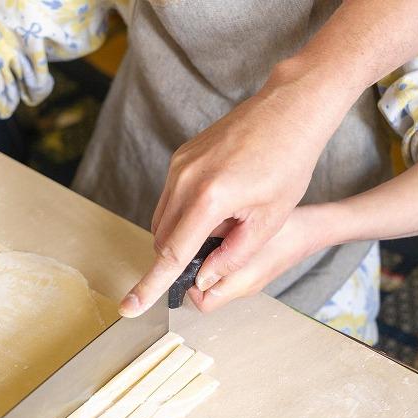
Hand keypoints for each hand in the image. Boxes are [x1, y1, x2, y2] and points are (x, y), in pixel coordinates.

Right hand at [120, 66, 337, 316]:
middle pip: (162, 239)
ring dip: (184, 234)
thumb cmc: (288, 162)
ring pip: (163, 219)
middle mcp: (185, 179)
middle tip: (219, 252)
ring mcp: (179, 165)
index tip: (129, 307)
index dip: (151, 285)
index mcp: (209, 198)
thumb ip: (233, 255)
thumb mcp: (268, 220)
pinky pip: (171, 198)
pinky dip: (187, 213)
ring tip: (228, 220)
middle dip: (180, 256)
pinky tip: (221, 202)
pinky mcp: (180, 157)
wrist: (287, 110)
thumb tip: (204, 278)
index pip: (172, 254)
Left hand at [187, 205, 325, 311]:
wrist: (311, 229)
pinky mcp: (251, 272)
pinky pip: (225, 272)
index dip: (188, 284)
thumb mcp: (248, 233)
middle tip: (191, 246)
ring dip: (204, 263)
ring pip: (213, 281)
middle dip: (194, 272)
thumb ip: (218, 248)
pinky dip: (216, 258)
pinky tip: (219, 237)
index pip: (201, 302)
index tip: (185, 260)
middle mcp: (242, 288)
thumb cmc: (285, 230)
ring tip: (204, 238)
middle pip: (204, 293)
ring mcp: (247, 282)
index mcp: (241, 285)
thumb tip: (187, 253)